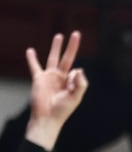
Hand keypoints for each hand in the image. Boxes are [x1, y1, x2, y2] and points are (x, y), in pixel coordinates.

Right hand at [25, 32, 88, 150]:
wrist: (47, 118)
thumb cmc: (62, 110)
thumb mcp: (76, 97)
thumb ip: (81, 83)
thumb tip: (78, 69)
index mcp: (71, 81)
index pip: (76, 72)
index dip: (74, 78)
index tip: (69, 87)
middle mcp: (61, 77)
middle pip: (67, 57)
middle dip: (72, 46)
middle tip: (76, 33)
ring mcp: (50, 76)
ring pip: (54, 58)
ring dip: (56, 46)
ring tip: (59, 35)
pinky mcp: (39, 79)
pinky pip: (35, 66)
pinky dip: (32, 59)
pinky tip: (30, 51)